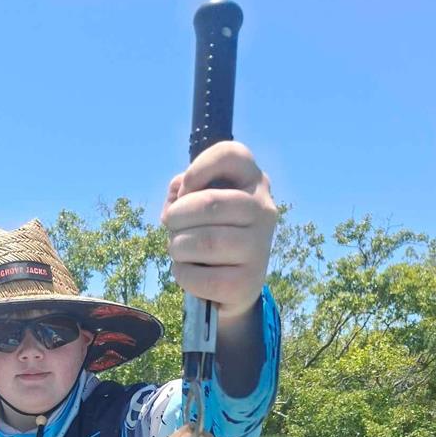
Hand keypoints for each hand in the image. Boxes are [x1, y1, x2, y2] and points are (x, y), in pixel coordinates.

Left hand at [161, 140, 277, 321]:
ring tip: (178, 249)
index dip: (197, 169)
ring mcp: (260, 247)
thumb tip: (178, 194)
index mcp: (253, 181)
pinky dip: (183, 274)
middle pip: (210, 203)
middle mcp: (264, 210)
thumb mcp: (199, 203)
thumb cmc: (211, 231)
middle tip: (171, 226)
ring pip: (206, 242)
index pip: (231, 154)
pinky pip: (204, 277)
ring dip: (177, 247)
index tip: (183, 191)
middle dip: (177, 216)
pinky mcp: (250, 282)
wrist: (234, 282)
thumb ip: (185, 190)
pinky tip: (187, 271)